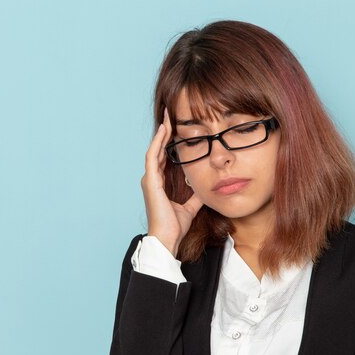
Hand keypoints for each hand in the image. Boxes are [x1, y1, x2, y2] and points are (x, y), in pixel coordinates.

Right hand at [140, 109, 203, 256]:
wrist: (167, 239)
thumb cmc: (175, 227)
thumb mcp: (190, 207)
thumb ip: (195, 196)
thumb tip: (205, 186)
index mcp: (159, 184)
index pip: (164, 157)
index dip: (169, 142)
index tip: (177, 128)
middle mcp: (152, 179)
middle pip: (158, 150)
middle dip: (165, 132)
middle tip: (171, 115)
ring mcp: (149, 179)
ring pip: (154, 150)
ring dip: (161, 133)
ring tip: (168, 118)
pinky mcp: (151, 181)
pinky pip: (153, 156)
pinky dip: (158, 142)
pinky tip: (164, 130)